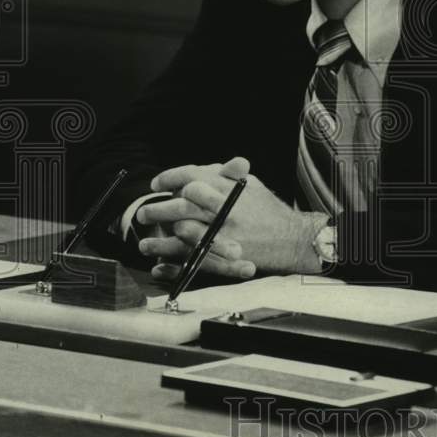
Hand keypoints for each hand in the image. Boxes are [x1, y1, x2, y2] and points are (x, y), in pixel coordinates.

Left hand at [141, 157, 326, 279]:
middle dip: (158, 209)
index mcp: (228, 188)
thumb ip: (226, 175)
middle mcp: (224, 209)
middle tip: (144, 214)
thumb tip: (202, 170)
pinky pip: (194, 262)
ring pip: (182, 234)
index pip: (191, 177)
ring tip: (144, 243)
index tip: (157, 184)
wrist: (293, 240)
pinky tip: (159, 266)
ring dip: (159, 240)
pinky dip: (173, 266)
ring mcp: (224, 235)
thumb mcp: (250, 185)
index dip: (169, 179)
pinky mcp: (225, 258)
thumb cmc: (268, 211)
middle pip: (182, 206)